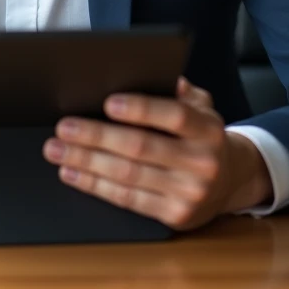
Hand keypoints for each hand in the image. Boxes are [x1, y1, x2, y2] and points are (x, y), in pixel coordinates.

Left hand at [42, 77, 272, 230]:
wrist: (231, 181)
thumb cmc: (203, 136)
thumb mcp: (201, 107)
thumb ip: (177, 91)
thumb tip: (144, 73)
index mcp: (208, 129)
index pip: (175, 115)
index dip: (140, 109)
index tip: (107, 102)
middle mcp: (202, 162)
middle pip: (140, 147)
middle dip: (96, 136)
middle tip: (63, 127)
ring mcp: (188, 192)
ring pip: (128, 175)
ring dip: (86, 162)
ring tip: (57, 150)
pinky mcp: (174, 216)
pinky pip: (127, 199)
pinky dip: (95, 186)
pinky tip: (73, 174)